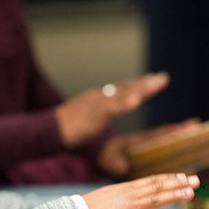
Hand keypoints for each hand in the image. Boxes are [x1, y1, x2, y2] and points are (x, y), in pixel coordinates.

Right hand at [53, 72, 168, 148]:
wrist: (45, 130)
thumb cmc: (61, 129)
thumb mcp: (82, 121)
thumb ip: (93, 118)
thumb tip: (99, 117)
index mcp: (96, 99)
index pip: (120, 89)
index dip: (137, 85)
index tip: (152, 80)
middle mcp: (98, 97)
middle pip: (126, 88)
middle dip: (146, 84)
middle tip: (164, 78)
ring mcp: (95, 104)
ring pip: (123, 94)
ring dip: (142, 89)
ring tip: (159, 83)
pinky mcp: (92, 115)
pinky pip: (111, 108)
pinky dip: (124, 104)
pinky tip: (137, 100)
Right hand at [82, 173, 199, 208]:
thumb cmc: (91, 206)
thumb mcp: (110, 195)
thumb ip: (125, 194)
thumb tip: (134, 191)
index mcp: (127, 188)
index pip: (152, 180)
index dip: (169, 178)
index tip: (184, 175)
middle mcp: (129, 195)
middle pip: (157, 187)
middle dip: (178, 184)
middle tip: (197, 181)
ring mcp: (126, 207)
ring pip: (154, 200)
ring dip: (173, 196)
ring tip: (190, 194)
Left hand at [97, 118, 200, 178]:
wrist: (96, 151)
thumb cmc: (104, 157)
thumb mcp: (109, 160)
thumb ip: (117, 163)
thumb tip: (123, 167)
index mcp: (135, 141)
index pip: (157, 135)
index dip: (172, 131)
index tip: (187, 126)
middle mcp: (141, 139)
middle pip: (163, 132)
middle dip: (179, 128)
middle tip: (196, 123)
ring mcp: (142, 140)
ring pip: (162, 132)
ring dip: (177, 129)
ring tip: (194, 124)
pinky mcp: (141, 143)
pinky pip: (157, 136)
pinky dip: (170, 133)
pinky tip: (181, 132)